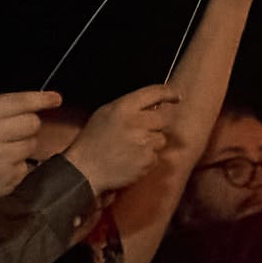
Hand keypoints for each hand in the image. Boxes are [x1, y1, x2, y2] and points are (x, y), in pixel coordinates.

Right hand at [0, 91, 60, 212]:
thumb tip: (34, 106)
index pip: (18, 102)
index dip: (40, 99)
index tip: (55, 98)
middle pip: (32, 123)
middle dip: (28, 125)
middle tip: (10, 132)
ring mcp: (0, 160)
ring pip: (32, 144)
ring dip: (22, 146)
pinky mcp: (8, 179)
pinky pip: (27, 166)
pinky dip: (17, 166)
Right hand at [63, 85, 179, 193]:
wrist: (86, 169)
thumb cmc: (93, 141)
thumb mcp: (105, 114)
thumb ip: (129, 107)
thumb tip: (153, 105)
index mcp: (124, 107)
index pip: (154, 93)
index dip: (168, 93)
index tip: (176, 96)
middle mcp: (137, 122)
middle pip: (164, 119)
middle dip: (156, 125)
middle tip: (142, 132)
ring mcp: (144, 142)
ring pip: (161, 139)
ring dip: (151, 143)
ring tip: (131, 148)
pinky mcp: (148, 160)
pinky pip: (156, 156)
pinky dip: (147, 159)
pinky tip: (131, 160)